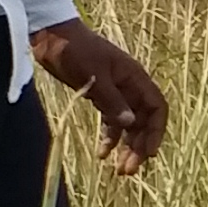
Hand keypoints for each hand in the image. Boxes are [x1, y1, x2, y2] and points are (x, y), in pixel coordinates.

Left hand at [32, 21, 168, 174]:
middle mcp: (129, 87)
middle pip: (143, 121)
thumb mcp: (93, 76)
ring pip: (128, 125)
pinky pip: (111, 121)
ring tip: (120, 170)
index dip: (156, 131)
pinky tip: (102, 154)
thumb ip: (111, 100)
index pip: (156, 108)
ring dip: (126, 147)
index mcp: (134, 77)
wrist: (51, 36)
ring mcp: (115, 92)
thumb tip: (130, 124)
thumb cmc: (74, 50)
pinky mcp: (100, 96)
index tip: (148, 153)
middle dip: (139, 146)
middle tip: (129, 170)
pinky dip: (109, 138)